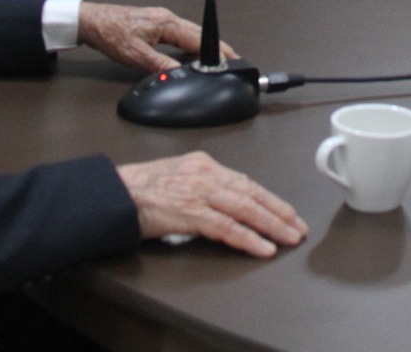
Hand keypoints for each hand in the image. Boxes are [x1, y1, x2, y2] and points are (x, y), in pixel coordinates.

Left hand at [77, 3, 231, 72]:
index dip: (216, 51)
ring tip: (216, 57)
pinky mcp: (156, 23)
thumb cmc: (110, 33)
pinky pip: (181, 33)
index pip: (199, 38)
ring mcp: (162, 19)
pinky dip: (192, 42)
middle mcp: (167, 18)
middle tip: (232, 59)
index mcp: (166, 23)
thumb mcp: (136, 55)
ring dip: (204, 45)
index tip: (229, 60)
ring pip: (191, 32)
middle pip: (199, 33)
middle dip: (217, 46)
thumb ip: (160, 66)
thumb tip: (179, 75)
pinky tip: (192, 52)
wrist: (91, 21)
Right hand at [118, 152, 307, 257]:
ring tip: (288, 237)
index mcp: (203, 165)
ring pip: (245, 208)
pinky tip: (262, 246)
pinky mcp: (190, 212)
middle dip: (279, 211)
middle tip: (297, 226)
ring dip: (271, 224)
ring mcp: (199, 192)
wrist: (113, 193)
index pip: (245, 182)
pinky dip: (248, 237)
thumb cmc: (139, 189)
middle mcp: (205, 174)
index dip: (270, 199)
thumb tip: (225, 205)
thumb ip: (203, 188)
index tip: (286, 211)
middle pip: (252, 193)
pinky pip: (226, 226)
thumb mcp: (177, 177)